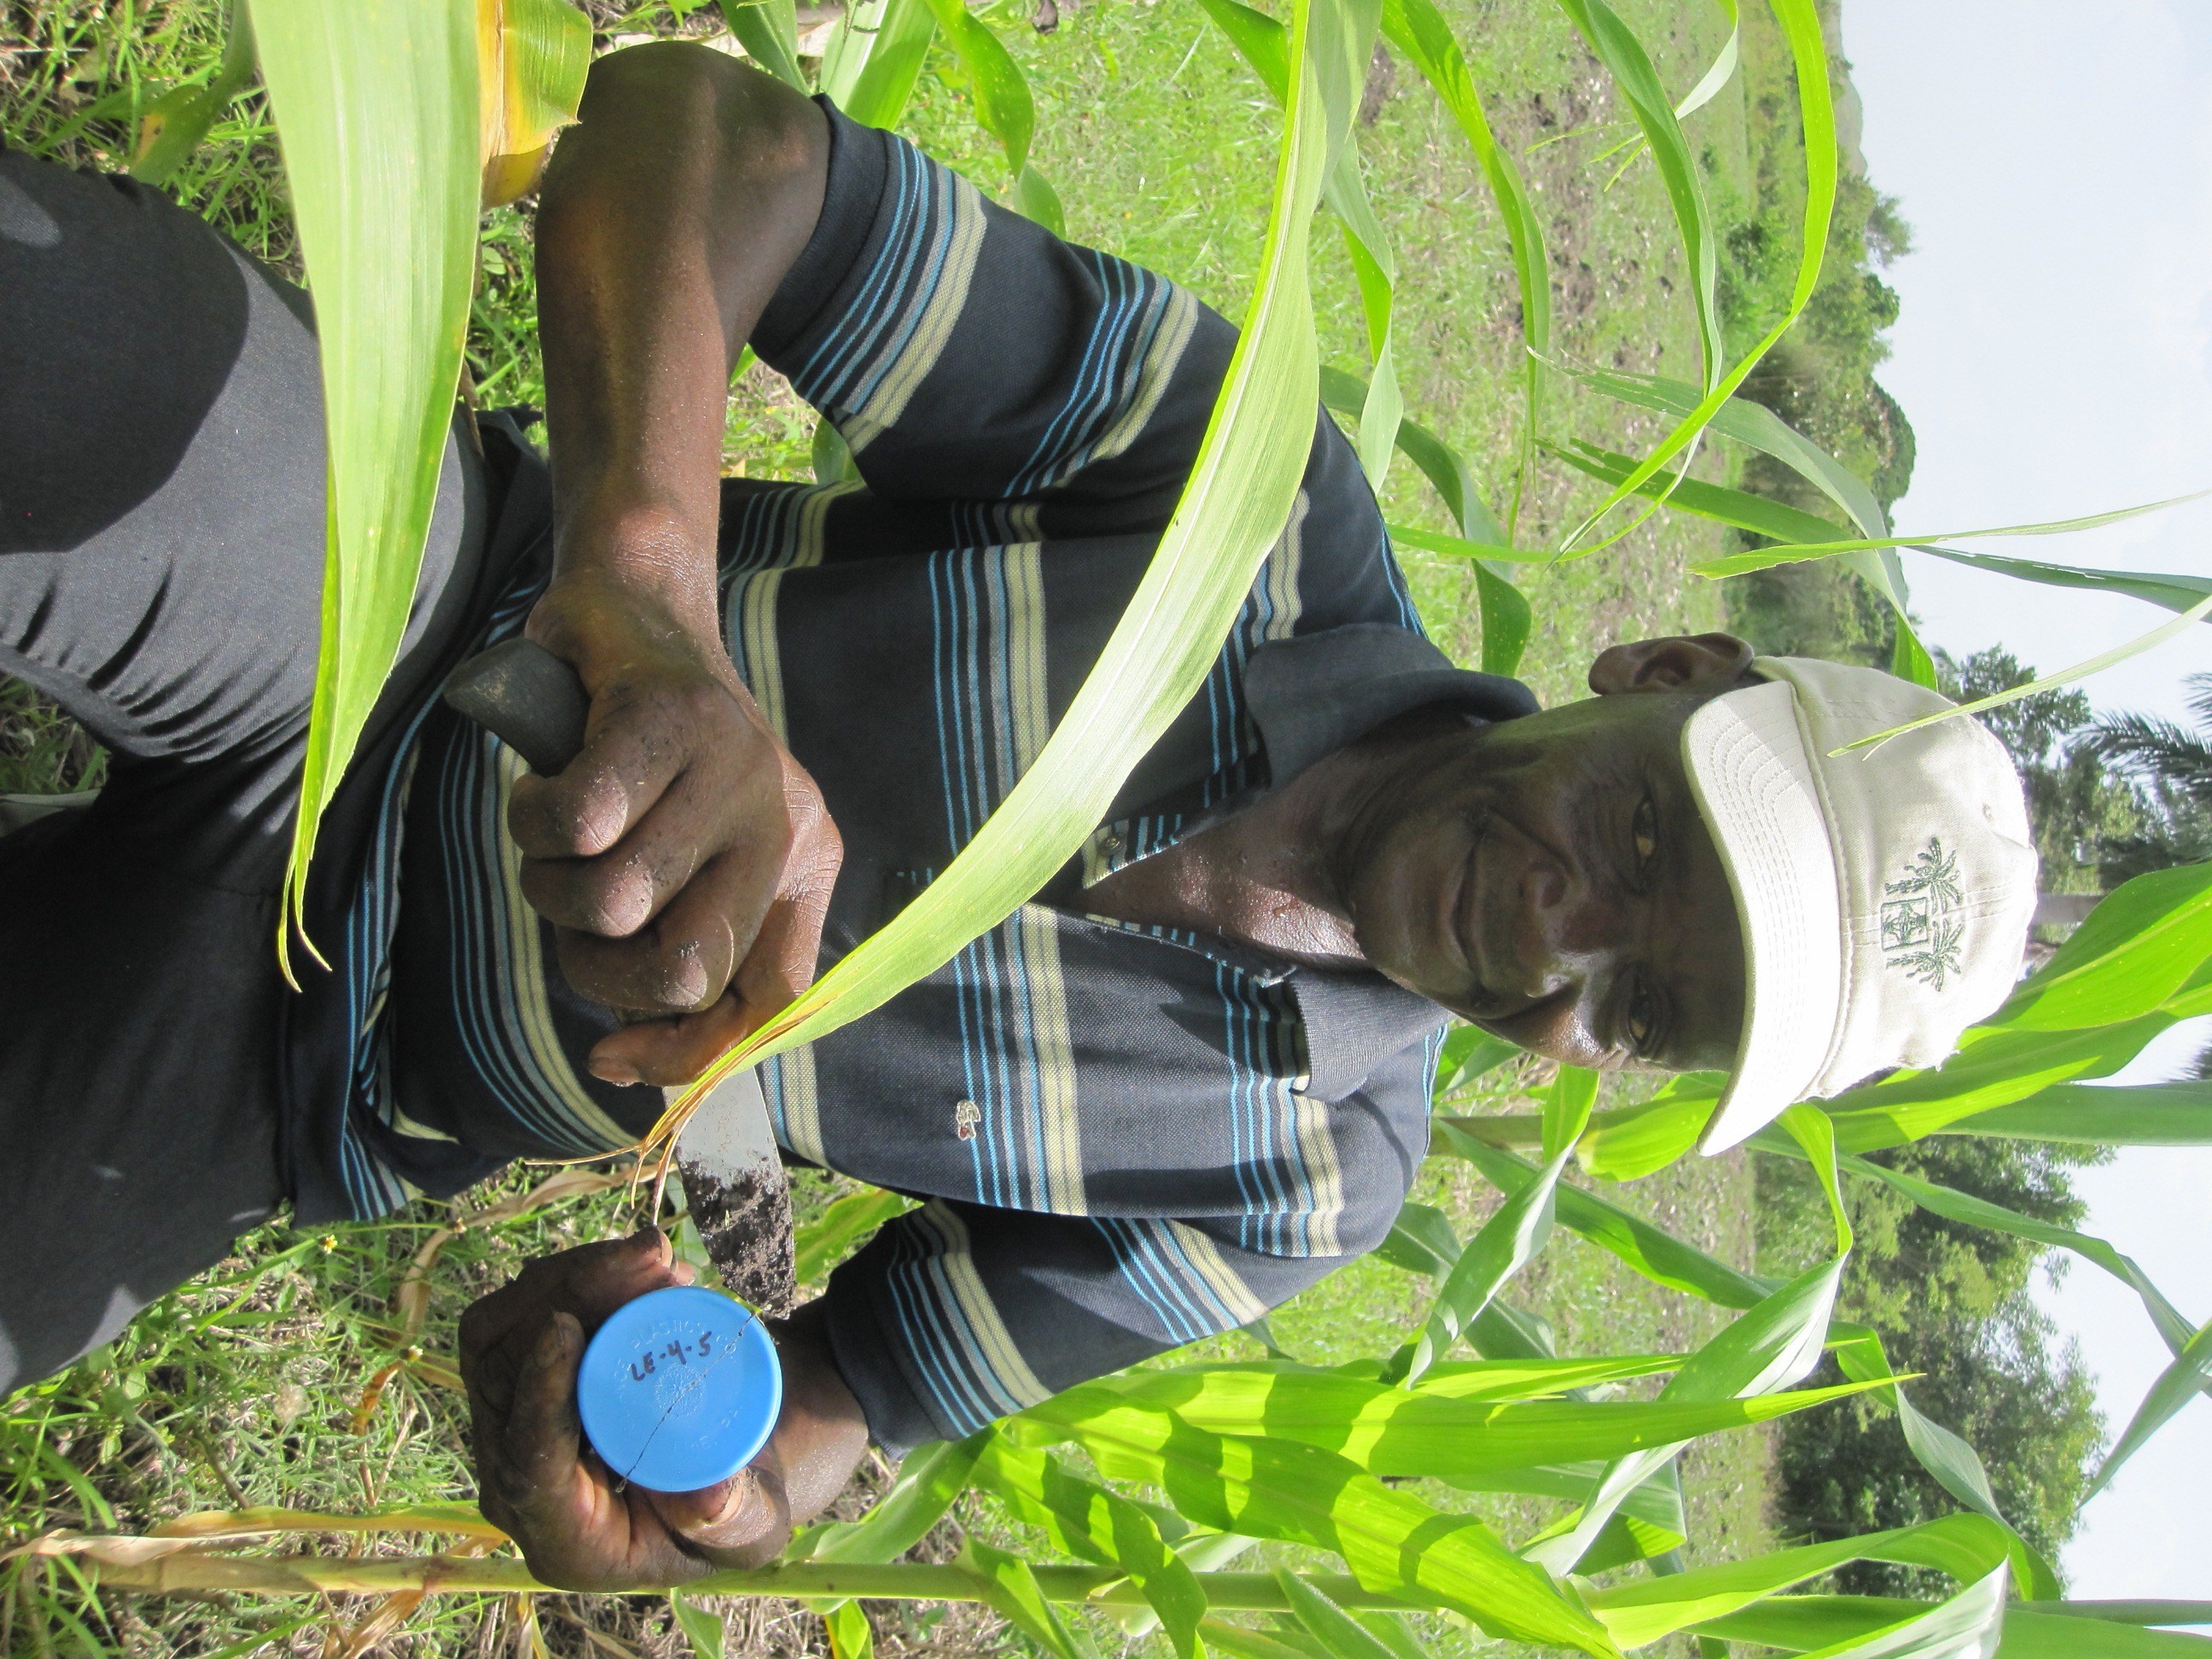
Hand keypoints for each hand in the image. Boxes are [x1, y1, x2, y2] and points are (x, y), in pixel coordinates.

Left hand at [458, 1227, 792, 1589]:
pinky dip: (575, 1274)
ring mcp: (511, 1423)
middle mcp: (519, 1480)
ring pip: (500, 1332)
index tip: (564, 1326)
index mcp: (565, 1537)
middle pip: (502, 1377)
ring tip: (658, 1256)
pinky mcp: (520, 1375)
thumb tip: (712, 1498)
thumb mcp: (749, 1527)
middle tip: (653, 1261)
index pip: (527, 1464)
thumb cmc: (730, 1508)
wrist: (719, 1466)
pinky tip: (643, 1264)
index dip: (539, 1393)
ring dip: (573, 1277)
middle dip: (569, 1301)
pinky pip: (521, 1312)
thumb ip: (732, 1521)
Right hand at [509, 568, 842, 1085]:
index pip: (771, 1002)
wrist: (634, 614)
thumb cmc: (643, 768)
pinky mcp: (669, 716)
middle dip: (598, 966)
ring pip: (614, 904)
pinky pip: (578, 824)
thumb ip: (674, 956)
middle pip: (685, 971)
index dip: (687, 1053)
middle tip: (573, 903)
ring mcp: (736, 766)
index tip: (609, 1056)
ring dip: (550, 884)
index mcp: (804, 869)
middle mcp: (787, 822)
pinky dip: (534, 820)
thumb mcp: (681, 868)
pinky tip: (543, 787)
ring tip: (558, 832)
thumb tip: (626, 1065)